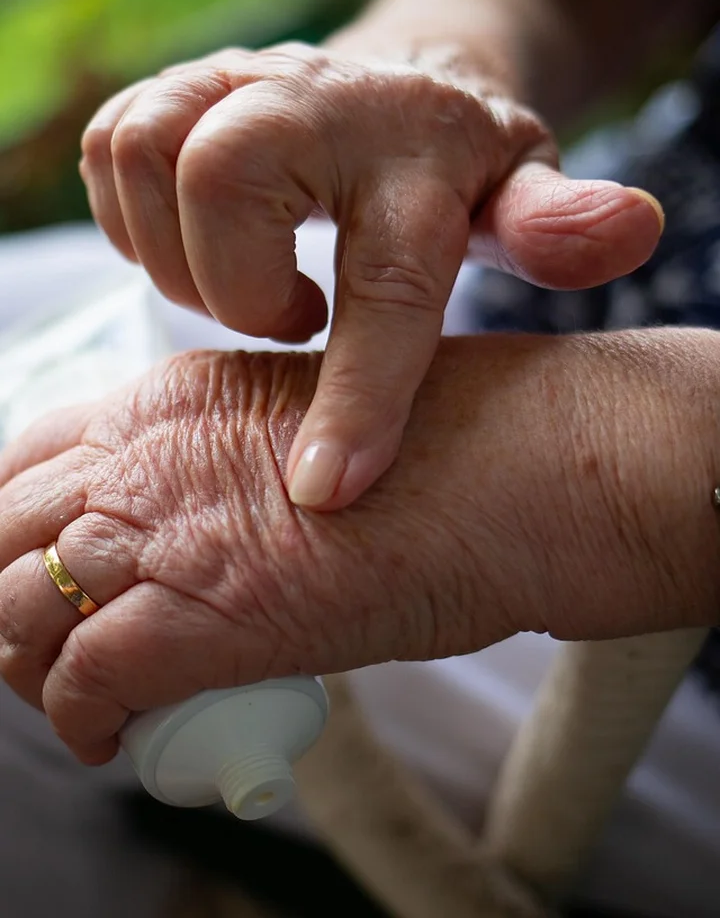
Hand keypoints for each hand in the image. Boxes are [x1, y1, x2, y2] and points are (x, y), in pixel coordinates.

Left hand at [3, 331, 715, 765]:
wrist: (519, 469)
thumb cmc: (447, 448)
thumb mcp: (301, 427)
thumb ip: (227, 469)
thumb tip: (204, 536)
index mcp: (172, 397)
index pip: (31, 458)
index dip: (19, 526)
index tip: (45, 570)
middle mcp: (146, 451)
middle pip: (4, 531)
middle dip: (8, 598)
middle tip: (49, 647)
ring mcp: (162, 528)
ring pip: (15, 607)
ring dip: (31, 667)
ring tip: (78, 700)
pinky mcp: (197, 613)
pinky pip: (81, 680)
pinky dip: (80, 719)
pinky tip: (111, 736)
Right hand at [79, 42, 664, 510]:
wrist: (394, 87)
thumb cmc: (455, 169)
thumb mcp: (520, 197)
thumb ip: (558, 226)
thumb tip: (632, 228)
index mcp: (418, 150)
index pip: (386, 280)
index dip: (357, 395)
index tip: (325, 491)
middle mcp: (316, 99)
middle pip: (223, 180)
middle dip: (236, 287)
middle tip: (293, 316)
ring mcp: (233, 80)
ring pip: (146, 159)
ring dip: (181, 258)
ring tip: (251, 285)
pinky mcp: (173, 89)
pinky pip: (110, 151)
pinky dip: (137, 222)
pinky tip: (203, 250)